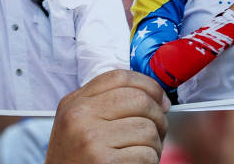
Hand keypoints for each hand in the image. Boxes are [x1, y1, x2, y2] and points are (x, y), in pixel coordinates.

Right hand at [45, 70, 169, 163]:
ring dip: (155, 145)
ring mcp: (90, 138)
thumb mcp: (78, 126)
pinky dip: (150, 162)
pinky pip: (146, 154)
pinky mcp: (104, 161)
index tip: (160, 99)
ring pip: (148, 129)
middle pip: (139, 100)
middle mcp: (79, 116)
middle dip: (158, 117)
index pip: (119, 77)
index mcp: (73, 103)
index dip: (148, 85)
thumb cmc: (77, 161)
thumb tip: (156, 97)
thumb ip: (105, 105)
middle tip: (159, 132)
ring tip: (142, 154)